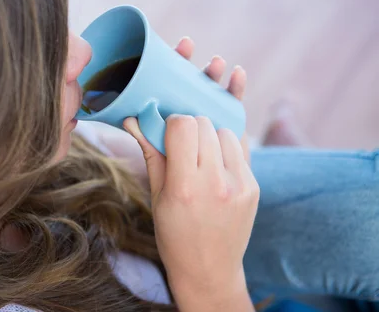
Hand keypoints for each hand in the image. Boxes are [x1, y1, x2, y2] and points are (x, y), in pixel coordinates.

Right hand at [123, 38, 258, 310]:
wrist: (209, 269)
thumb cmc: (173, 234)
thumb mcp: (156, 195)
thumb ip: (150, 152)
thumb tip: (132, 117)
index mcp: (185, 185)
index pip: (184, 125)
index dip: (174, 119)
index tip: (168, 128)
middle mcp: (217, 182)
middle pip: (205, 122)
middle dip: (191, 122)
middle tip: (182, 137)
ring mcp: (241, 183)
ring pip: (225, 129)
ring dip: (210, 131)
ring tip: (199, 151)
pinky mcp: (254, 185)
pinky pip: (240, 146)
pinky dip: (225, 144)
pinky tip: (215, 155)